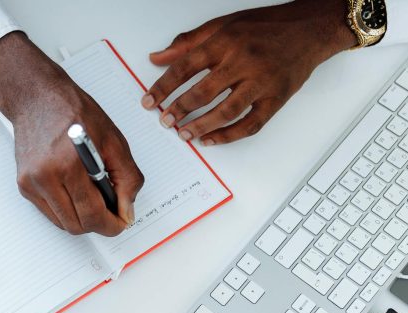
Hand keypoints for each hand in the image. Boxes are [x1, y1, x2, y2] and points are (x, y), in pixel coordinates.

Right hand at [0, 32, 143, 235]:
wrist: (36, 97)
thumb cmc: (72, 111)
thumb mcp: (113, 140)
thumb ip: (127, 178)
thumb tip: (127, 210)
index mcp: (68, 164)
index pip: (92, 214)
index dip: (111, 225)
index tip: (121, 222)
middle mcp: (44, 177)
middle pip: (76, 225)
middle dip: (98, 224)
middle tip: (112, 212)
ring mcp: (31, 184)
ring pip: (63, 223)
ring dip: (82, 218)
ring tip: (94, 197)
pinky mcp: (24, 186)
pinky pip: (50, 213)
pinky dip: (67, 209)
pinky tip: (75, 191)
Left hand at [142, 0, 356, 145]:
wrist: (311, 28)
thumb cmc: (266, 26)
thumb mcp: (224, 25)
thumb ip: (188, 43)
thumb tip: (156, 58)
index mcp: (226, 41)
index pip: (186, 67)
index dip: (163, 87)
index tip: (148, 101)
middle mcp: (244, 61)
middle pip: (204, 91)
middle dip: (179, 109)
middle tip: (165, 121)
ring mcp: (262, 81)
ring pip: (226, 111)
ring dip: (201, 126)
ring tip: (183, 134)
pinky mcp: (276, 98)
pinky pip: (250, 124)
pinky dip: (228, 136)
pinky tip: (210, 140)